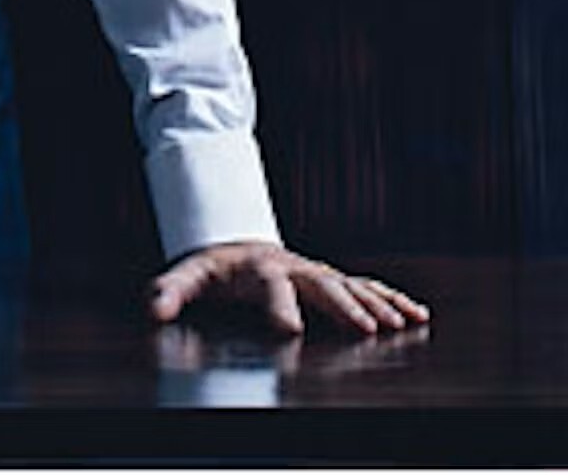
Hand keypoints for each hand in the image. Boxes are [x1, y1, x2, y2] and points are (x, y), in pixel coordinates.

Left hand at [150, 241, 430, 337]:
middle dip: (343, 307)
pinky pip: (366, 285)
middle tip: (366, 330)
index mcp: (259, 269)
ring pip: (350, 285)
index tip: (289, 330)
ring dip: (376, 304)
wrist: (237, 239)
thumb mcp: (189, 273)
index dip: (278, 308)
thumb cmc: (215, 266)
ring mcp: (315, 271)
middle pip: (321, 286)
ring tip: (399, 324)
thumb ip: (170, 290)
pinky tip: (416, 314)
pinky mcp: (330, 277)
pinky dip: (391, 298)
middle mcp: (293, 268)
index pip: (269, 288)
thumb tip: (153, 308)